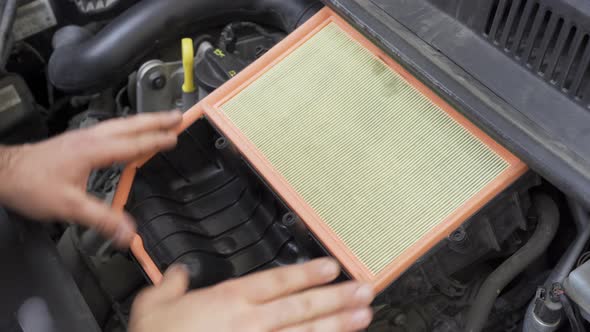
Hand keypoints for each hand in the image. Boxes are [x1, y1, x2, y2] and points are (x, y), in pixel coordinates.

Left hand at [0, 111, 182, 246]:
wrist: (5, 173)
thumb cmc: (32, 186)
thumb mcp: (69, 207)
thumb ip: (102, 219)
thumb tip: (128, 233)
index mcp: (94, 150)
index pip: (133, 143)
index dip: (156, 140)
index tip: (175, 137)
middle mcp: (91, 138)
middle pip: (131, 125)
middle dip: (157, 120)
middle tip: (178, 116)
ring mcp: (84, 136)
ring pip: (122, 124)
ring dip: (145, 120)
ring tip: (162, 119)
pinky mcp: (78, 140)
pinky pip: (112, 128)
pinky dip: (130, 127)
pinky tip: (131, 132)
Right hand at [130, 258, 374, 331]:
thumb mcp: (154, 306)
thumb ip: (170, 285)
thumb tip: (177, 272)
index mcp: (228, 301)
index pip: (277, 280)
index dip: (307, 272)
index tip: (331, 267)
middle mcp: (249, 323)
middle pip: (302, 306)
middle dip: (337, 297)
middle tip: (364, 290)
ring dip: (338, 324)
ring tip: (363, 316)